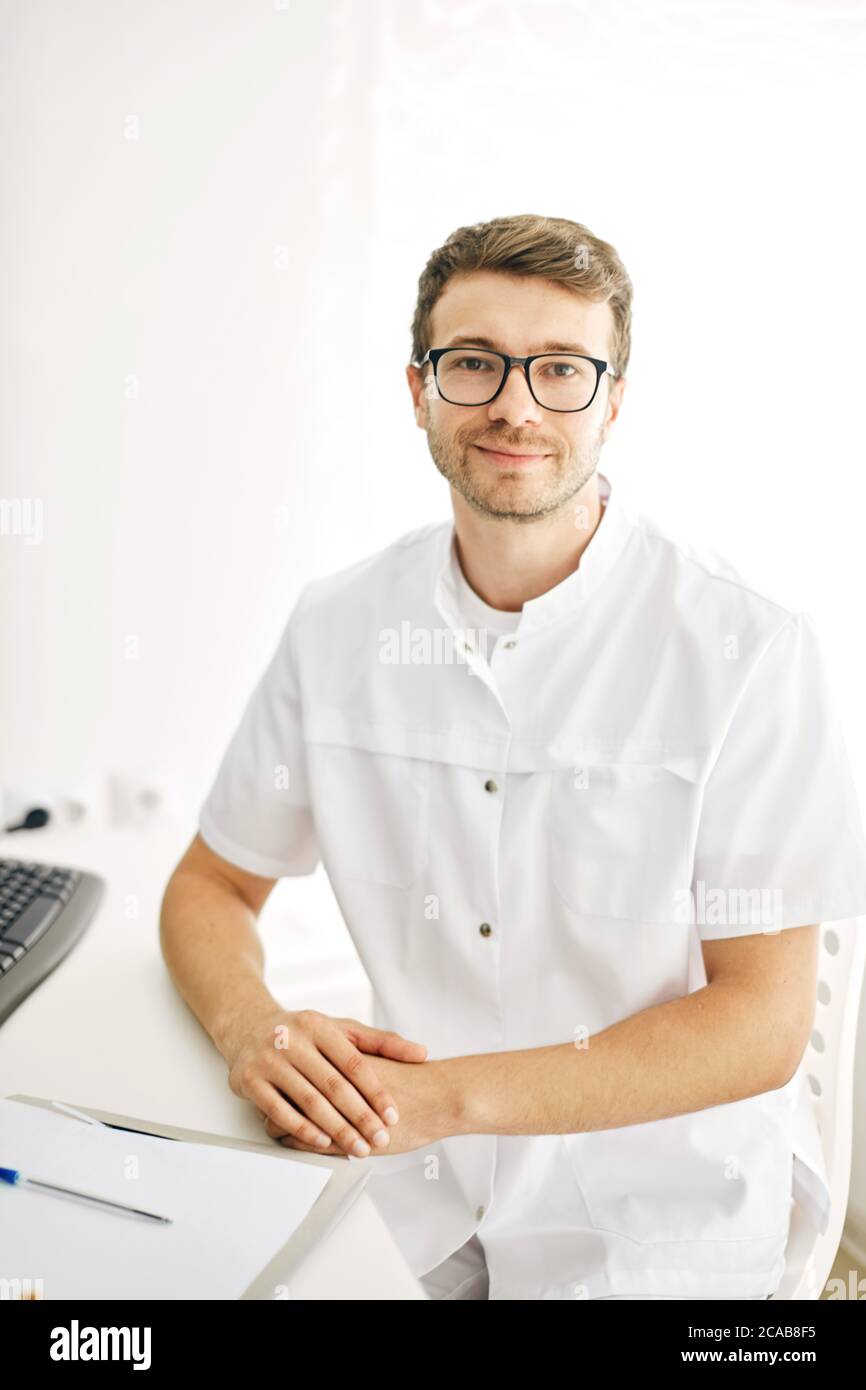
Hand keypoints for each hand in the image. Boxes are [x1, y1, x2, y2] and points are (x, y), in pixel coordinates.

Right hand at [223, 1008, 427, 1156]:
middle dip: (360, 1116)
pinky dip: (302, 1130)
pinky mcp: (249, 1080)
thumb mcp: (341, 1029)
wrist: (247, 1027)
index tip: (392, 1115)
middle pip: (333, 1085)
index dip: (375, 1091)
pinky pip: (279, 1111)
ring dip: (336, 1129)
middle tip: (380, 1139)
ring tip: (358, 1147)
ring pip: (308, 1101)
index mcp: (318, 1025)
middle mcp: (292, 1040)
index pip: (354, 1062)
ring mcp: (268, 1060)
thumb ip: (382, 1041)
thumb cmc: (303, 1032)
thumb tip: (422, 1053)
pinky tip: (323, 1143)